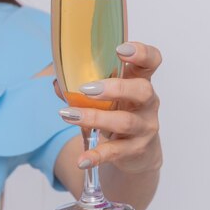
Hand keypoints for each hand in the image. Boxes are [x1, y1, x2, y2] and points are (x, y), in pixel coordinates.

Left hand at [55, 42, 162, 173]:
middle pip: (142, 90)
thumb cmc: (119, 114)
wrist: (137, 153)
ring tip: (68, 115)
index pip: (151, 61)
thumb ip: (82, 88)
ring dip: (94, 118)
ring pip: (125, 122)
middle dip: (115, 88)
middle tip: (86, 90)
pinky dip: (97, 156)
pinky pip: (116, 152)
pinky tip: (82, 160)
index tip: (121, 49)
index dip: (141, 53)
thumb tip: (57, 82)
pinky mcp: (137, 150)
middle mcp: (148, 103)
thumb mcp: (106, 98)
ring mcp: (145, 127)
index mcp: (140, 81)